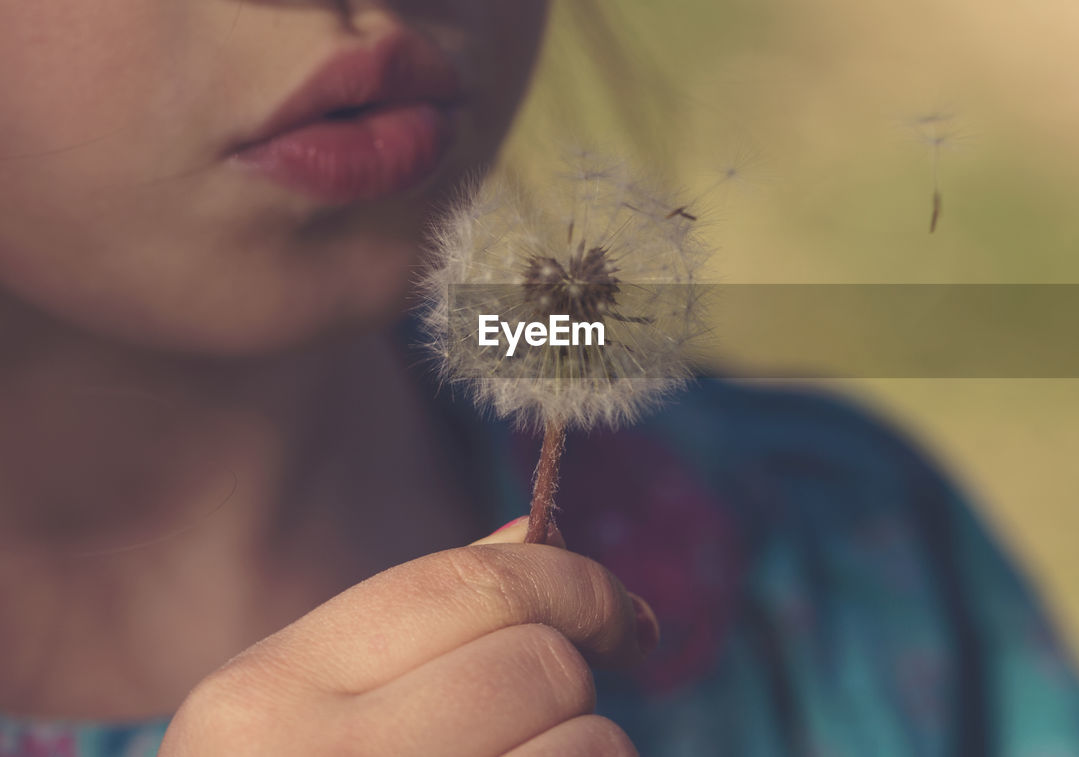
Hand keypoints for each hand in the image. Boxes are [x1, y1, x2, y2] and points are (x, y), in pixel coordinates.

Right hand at [157, 517, 657, 755]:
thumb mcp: (304, 720)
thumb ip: (415, 629)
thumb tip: (536, 533)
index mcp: (263, 695)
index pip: (475, 582)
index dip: (578, 582)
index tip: (625, 620)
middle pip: (543, 663)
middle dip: (567, 691)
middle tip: (527, 735)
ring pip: (593, 746)